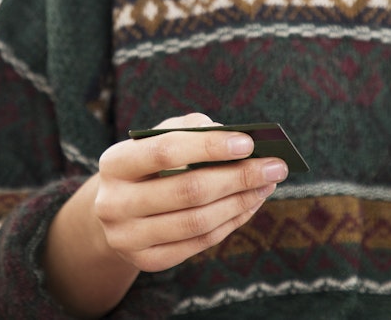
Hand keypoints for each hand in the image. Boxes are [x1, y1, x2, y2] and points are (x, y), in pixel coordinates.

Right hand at [94, 112, 287, 271]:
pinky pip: (199, 242)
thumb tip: (235, 137)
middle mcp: (114, 203)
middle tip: (275, 167)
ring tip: (267, 185)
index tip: (249, 142)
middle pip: (188, 191)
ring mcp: (127, 237)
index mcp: (115, 163)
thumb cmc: (147, 164)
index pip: (166, 151)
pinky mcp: (146, 261)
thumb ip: (190, 129)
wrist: (116, 210)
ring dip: (241, 202)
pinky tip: (251, 203)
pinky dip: (231, 221)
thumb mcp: (157, 139)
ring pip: (198, 221)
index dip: (209, 146)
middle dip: (239, 177)